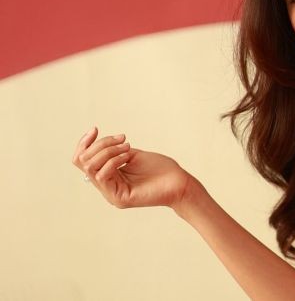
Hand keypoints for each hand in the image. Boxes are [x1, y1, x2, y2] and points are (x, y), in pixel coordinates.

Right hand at [72, 127, 195, 209]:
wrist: (179, 182)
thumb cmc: (161, 169)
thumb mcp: (132, 154)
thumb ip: (114, 151)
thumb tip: (97, 143)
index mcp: (108, 176)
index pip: (82, 160)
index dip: (84, 143)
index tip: (96, 129)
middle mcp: (106, 186)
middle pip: (83, 161)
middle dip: (101, 144)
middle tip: (122, 139)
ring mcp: (111, 194)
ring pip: (91, 167)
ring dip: (108, 151)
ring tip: (127, 146)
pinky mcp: (119, 198)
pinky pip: (103, 175)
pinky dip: (114, 161)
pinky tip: (128, 156)